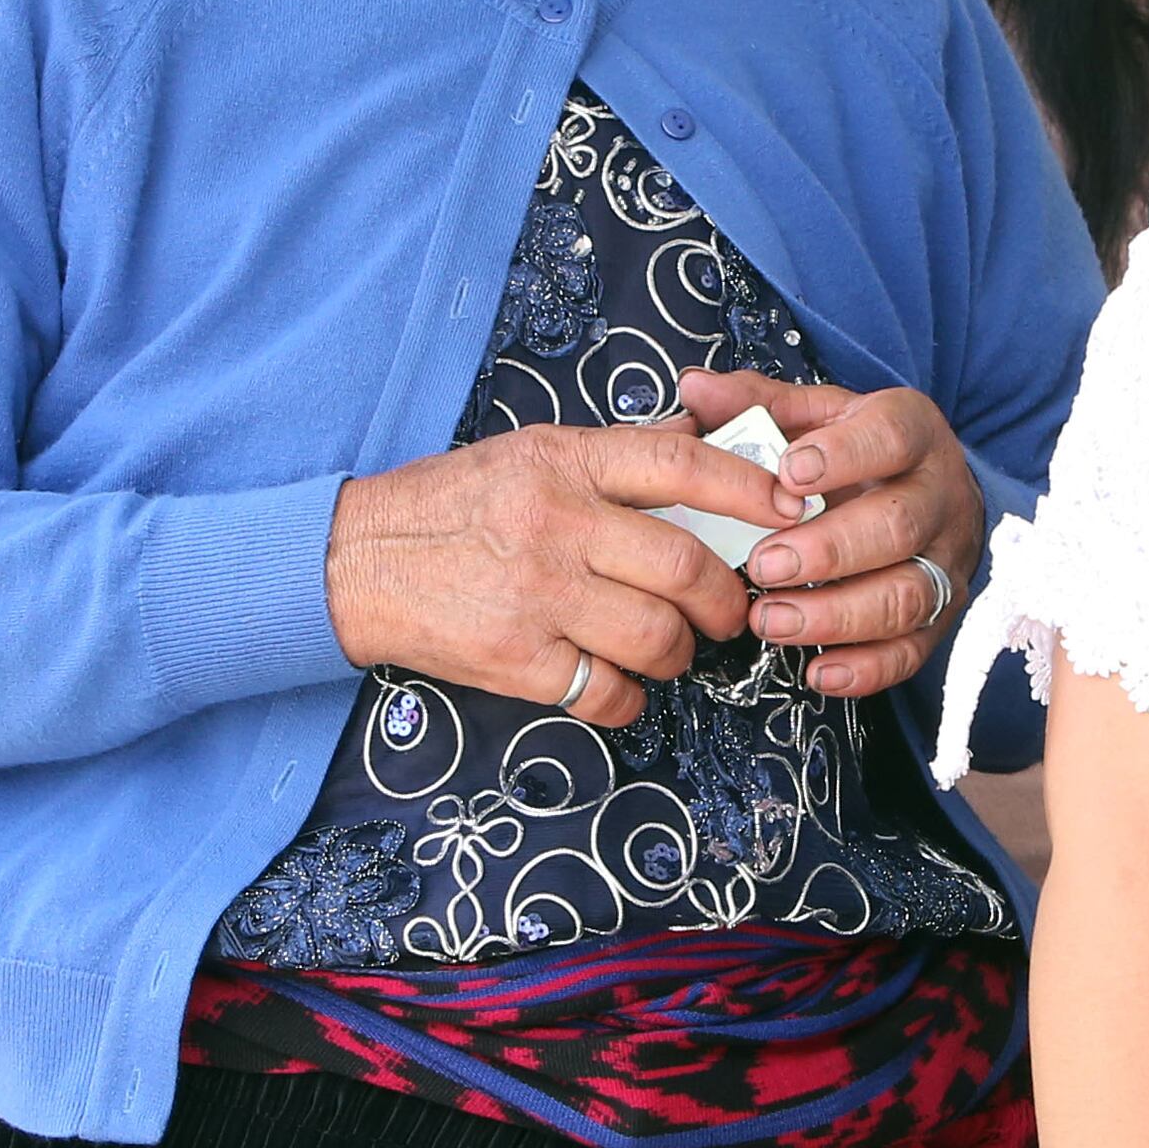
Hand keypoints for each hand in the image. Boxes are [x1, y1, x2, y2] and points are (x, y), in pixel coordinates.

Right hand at [324, 421, 783, 730]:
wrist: (355, 563)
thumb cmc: (450, 506)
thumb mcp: (530, 454)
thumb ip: (613, 459)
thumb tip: (706, 447)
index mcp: (565, 460)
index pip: (683, 465)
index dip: (752, 488)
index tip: (793, 509)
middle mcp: (556, 522)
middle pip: (687, 566)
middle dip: (727, 600)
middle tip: (728, 612)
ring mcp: (537, 595)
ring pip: (658, 638)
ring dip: (682, 655)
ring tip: (671, 650)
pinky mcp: (516, 659)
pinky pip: (608, 694)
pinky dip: (629, 699)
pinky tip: (618, 686)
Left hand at [690, 369, 984, 700]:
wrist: (927, 489)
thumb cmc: (857, 450)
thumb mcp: (817, 415)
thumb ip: (758, 404)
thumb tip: (694, 387)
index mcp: (913, 432)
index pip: (892, 437)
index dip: (844, 456)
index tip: (787, 474)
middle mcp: (941, 496)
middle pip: (899, 525)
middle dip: (829, 550)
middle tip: (763, 564)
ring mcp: (946, 560)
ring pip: (908, 595)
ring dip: (837, 615)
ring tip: (769, 620)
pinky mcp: (940, 614)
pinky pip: (913, 650)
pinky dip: (866, 668)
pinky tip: (816, 670)